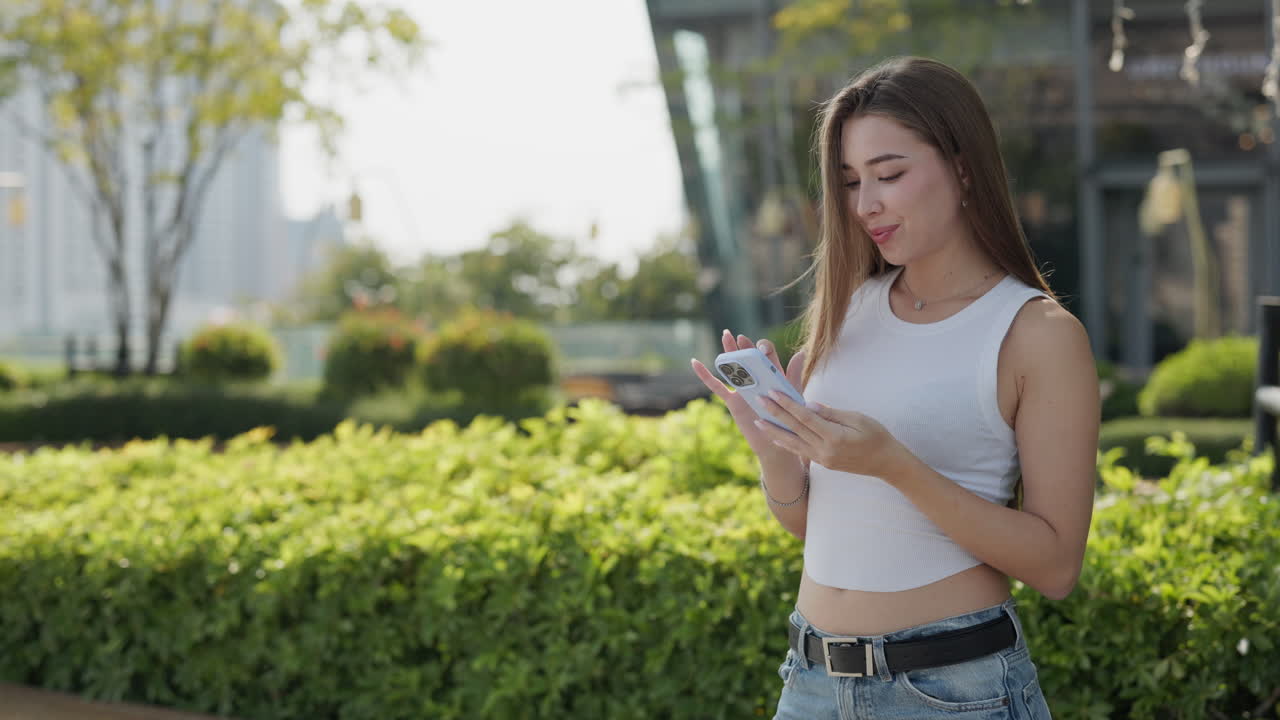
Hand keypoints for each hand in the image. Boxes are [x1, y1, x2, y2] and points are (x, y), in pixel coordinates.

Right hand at [690, 329, 806, 458]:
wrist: (775, 443)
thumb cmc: (787, 420)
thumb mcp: (792, 396)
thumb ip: (794, 375)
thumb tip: (801, 352)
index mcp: (772, 376)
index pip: (767, 356)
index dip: (763, 349)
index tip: (761, 349)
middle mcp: (757, 379)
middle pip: (749, 357)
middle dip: (744, 346)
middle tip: (738, 336)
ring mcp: (743, 389)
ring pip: (734, 367)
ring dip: (729, 351)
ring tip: (725, 335)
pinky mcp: (732, 400)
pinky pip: (716, 386)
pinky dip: (705, 375)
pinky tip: (694, 362)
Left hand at [753, 391, 912, 481]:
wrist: (886, 463)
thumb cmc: (876, 436)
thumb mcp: (858, 419)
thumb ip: (831, 413)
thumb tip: (809, 405)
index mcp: (835, 437)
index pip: (805, 418)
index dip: (787, 404)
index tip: (773, 393)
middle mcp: (825, 451)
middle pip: (794, 429)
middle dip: (774, 413)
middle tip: (758, 400)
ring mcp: (822, 459)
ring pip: (792, 443)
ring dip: (773, 431)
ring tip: (757, 421)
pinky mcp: (822, 463)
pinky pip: (800, 452)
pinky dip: (786, 444)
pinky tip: (774, 438)